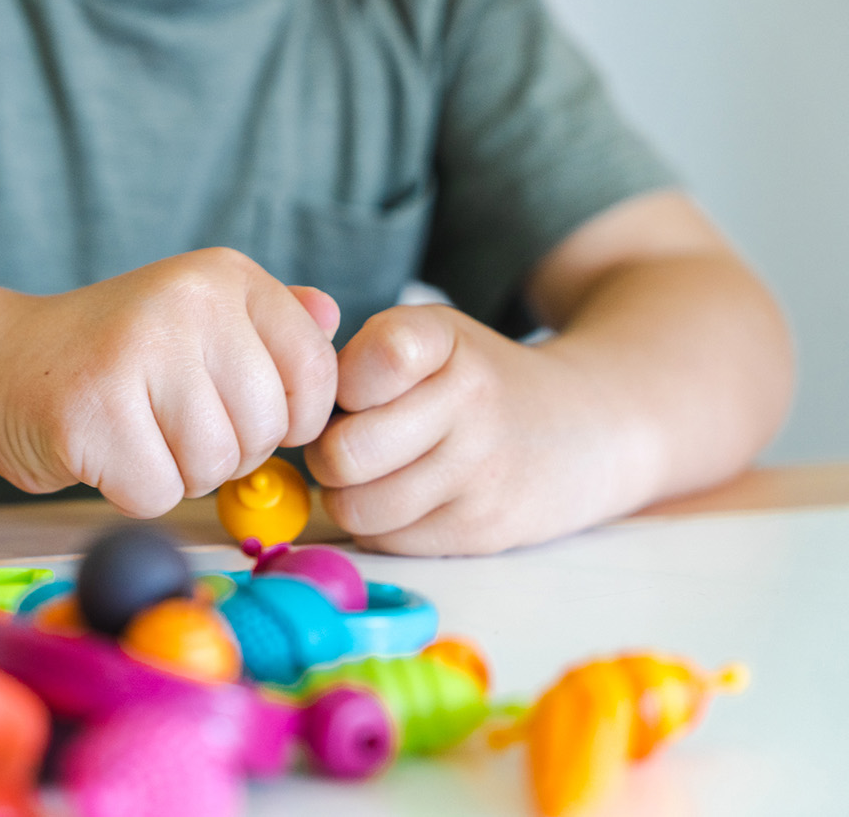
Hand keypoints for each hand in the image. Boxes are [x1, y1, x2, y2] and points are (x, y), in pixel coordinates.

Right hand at [0, 248, 339, 517]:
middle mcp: (186, 301)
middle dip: (229, 452)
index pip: (314, 372)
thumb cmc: (116, 357)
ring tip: (140, 434)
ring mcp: (135, 351)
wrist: (1, 364)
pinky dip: (135, 493)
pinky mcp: (89, 410)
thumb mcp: (198, 322)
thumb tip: (330, 316)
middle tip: (174, 426)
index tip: (246, 414)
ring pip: (214, 466)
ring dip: (181, 474)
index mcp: (224, 276)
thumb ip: (269, 326)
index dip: (292, 419)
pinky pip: (156, 493)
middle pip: (265, 428)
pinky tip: (106, 452)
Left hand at [304, 303, 648, 554]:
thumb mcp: (430, 336)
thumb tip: (290, 403)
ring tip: (377, 473)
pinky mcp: (482, 531)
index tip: (356, 392)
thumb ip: (356, 352)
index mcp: (444, 341)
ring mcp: (480, 473)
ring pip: (354, 507)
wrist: (587, 428)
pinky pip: (386, 542)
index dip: (338, 388)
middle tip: (349, 443)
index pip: (361, 368)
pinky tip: (409, 499)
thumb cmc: (477, 382)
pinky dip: (380, 526)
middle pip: (340, 454)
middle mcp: (469, 402)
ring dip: (349, 496)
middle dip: (328, 454)